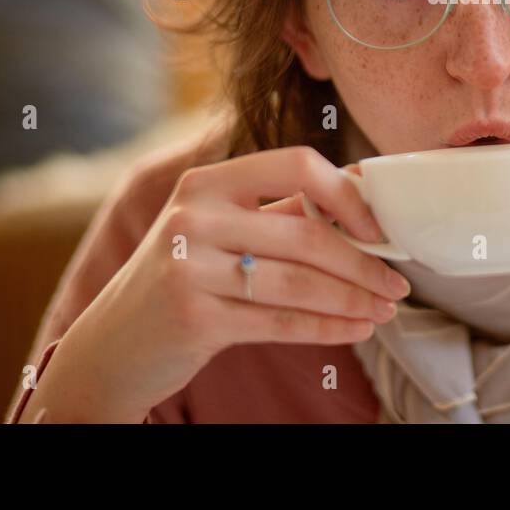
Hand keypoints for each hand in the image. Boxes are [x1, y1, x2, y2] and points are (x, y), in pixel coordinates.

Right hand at [20, 147, 412, 421]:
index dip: (347, 193)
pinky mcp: (193, 317)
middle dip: (363, 262)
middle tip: (397, 283)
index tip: (378, 227)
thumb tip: (361, 191)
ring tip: (385, 310)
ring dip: (353, 299)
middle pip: (305, 232)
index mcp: (207, 181)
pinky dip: (328, 327)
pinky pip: (280, 322)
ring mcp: (189, 266)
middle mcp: (194, 216)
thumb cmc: (183, 277)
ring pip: (298, 282)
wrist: (112, 345)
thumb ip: (283, 207)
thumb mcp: (219, 229)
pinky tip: (356, 330)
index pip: (296, 164)